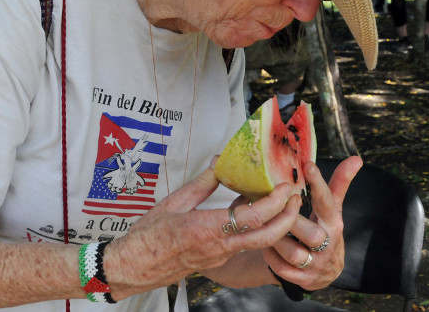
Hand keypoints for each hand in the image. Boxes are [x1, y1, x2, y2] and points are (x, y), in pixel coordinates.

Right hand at [103, 159, 301, 300]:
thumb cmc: (149, 236)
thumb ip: (202, 183)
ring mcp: (220, 255)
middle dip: (287, 217)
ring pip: (259, 243)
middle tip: (295, 196)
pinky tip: (256, 211)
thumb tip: (220, 162)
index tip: (284, 187)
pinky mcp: (218, 259)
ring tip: (283, 202)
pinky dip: (258, 229)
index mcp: (207, 228)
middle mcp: (219, 246)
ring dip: (276, 224)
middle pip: (266, 236)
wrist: (134, 267)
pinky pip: (245, 244)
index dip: (275, 203)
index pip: (253, 218)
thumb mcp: (174, 202)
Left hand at [263, 156, 362, 290]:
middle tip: (273, 204)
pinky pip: (284, 269)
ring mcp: (317, 264)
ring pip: (293, 253)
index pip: (328, 201)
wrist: (325, 270)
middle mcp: (328, 244)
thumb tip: (356, 159)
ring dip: (276, 239)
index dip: (318, 184)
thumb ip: (339, 184)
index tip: (307, 165)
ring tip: (264, 226)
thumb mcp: (332, 209)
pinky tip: (264, 246)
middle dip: (290, 218)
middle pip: (309, 232)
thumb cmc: (324, 229)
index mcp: (334, 222)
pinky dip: (271, 258)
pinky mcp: (305, 279)